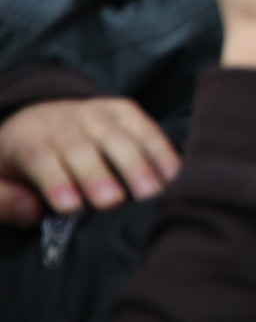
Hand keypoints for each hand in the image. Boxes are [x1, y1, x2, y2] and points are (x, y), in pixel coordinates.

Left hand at [0, 96, 179, 222]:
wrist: (38, 117)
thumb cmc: (18, 164)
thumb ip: (5, 201)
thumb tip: (34, 212)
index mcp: (27, 140)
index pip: (40, 158)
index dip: (55, 180)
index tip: (71, 207)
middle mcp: (63, 121)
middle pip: (81, 147)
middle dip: (98, 174)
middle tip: (113, 202)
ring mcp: (96, 112)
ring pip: (117, 136)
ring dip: (137, 163)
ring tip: (153, 192)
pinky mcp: (123, 109)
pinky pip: (145, 128)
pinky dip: (161, 150)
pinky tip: (174, 174)